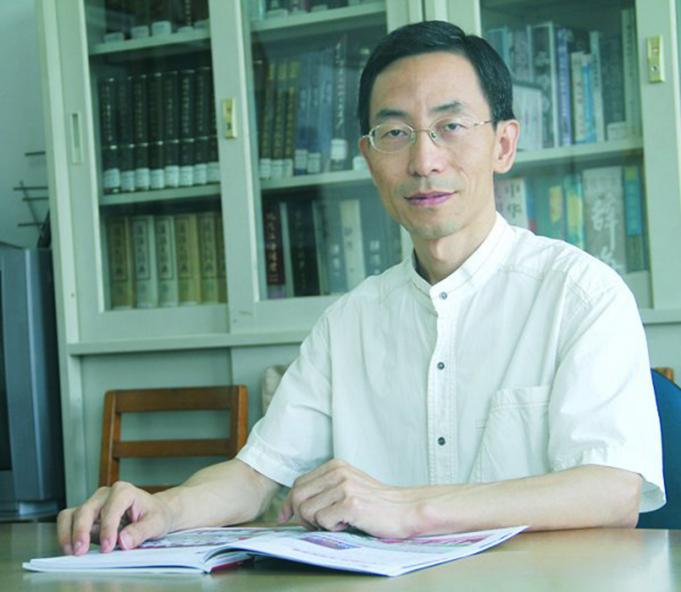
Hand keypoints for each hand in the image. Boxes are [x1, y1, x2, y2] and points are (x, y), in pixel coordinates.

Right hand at [57, 481, 173, 554]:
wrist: (154, 512)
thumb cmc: (155, 514)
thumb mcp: (156, 523)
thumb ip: (141, 531)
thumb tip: (123, 541)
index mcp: (124, 491)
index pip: (111, 508)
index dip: (108, 528)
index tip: (108, 547)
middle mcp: (105, 494)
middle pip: (87, 509)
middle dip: (82, 530)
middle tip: (82, 551)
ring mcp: (94, 504)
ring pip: (73, 514)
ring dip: (69, 533)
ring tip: (73, 551)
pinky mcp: (86, 516)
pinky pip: (69, 521)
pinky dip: (66, 534)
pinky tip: (71, 548)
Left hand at [277, 459, 418, 537]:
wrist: (405, 509)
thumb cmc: (375, 503)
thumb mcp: (347, 486)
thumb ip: (323, 490)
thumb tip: (291, 506)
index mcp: (335, 466)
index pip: (299, 483)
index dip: (290, 502)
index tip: (287, 516)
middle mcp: (338, 472)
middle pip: (298, 496)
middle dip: (302, 516)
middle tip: (320, 524)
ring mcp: (344, 487)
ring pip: (307, 511)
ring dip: (320, 524)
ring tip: (340, 521)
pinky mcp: (350, 503)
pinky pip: (323, 521)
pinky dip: (333, 528)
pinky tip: (349, 523)